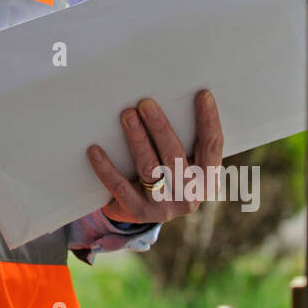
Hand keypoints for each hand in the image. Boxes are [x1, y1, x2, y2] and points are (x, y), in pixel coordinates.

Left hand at [86, 89, 223, 225]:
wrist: (144, 210)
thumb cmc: (167, 172)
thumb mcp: (184, 162)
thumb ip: (184, 137)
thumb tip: (167, 96)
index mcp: (207, 179)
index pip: (212, 146)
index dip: (209, 120)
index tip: (202, 94)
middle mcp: (190, 195)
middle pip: (175, 156)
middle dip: (160, 128)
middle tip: (146, 103)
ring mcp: (164, 207)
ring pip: (150, 169)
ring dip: (137, 140)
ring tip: (127, 115)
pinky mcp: (138, 212)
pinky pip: (120, 187)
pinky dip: (107, 168)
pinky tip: (95, 150)